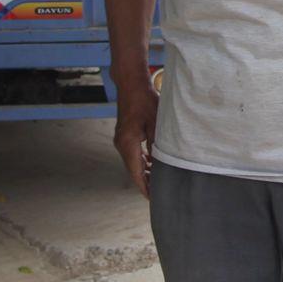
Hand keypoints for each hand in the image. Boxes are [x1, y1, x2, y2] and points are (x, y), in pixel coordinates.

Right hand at [110, 67, 157, 198]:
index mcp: (128, 143)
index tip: (152, 198)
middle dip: (145, 181)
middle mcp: (121, 144)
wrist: (131, 84)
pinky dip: (142, 160)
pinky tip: (152, 163)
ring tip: (158, 180)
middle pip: (133, 169)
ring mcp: (121, 139)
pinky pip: (133, 153)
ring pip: (133, 161)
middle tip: (159, 193)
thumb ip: (157, 144)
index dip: (144, 186)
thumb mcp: (156, 123)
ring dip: (144, 171)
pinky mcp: (124, 134)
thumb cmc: (145, 100)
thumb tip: (161, 162)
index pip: (136, 172)